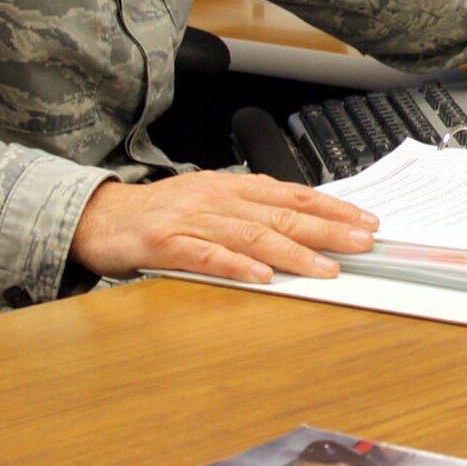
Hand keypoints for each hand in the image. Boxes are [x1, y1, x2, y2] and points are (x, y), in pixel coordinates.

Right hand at [69, 171, 377, 282]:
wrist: (101, 216)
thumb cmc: (161, 214)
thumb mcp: (212, 202)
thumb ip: (252, 211)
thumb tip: (303, 222)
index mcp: (233, 188)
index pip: (293, 194)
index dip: (333, 207)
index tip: (366, 221)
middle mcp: (218, 199)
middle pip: (281, 213)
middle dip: (327, 228)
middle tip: (362, 242)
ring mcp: (192, 220)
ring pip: (251, 235)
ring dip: (293, 252)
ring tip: (326, 269)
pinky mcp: (165, 244)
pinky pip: (206, 255)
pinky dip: (236, 266)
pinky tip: (262, 277)